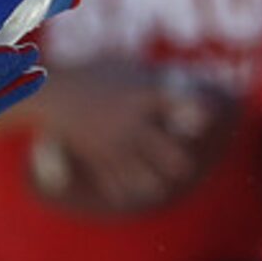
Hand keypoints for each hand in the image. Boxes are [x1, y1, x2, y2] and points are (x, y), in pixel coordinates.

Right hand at [31, 63, 208, 210]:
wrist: (53, 91)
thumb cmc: (92, 72)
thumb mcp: (125, 66)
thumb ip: (150, 76)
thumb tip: (176, 79)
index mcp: (142, 96)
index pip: (179, 105)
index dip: (199, 112)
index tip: (208, 119)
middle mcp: (131, 123)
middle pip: (165, 151)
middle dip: (178, 160)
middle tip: (183, 165)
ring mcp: (113, 144)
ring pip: (142, 175)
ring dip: (153, 182)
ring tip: (159, 185)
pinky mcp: (96, 157)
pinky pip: (114, 182)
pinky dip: (123, 190)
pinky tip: (130, 194)